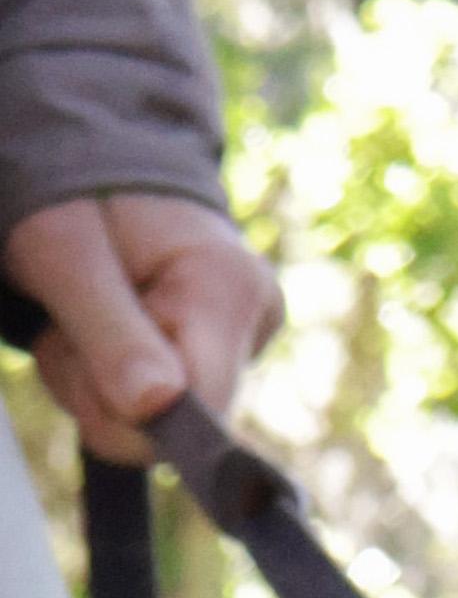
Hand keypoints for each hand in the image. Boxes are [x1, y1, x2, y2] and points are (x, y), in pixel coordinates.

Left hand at [4, 190, 280, 463]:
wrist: (94, 168)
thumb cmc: (75, 193)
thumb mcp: (64, 249)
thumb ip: (110, 331)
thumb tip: (154, 407)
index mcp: (230, 284)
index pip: (203, 407)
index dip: (130, 407)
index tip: (79, 356)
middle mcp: (253, 322)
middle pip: (174, 427)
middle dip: (99, 388)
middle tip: (69, 321)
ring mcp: (241, 349)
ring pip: (152, 429)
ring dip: (92, 385)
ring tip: (81, 317)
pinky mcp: (221, 368)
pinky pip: (151, 419)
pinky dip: (104, 386)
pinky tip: (100, 333)